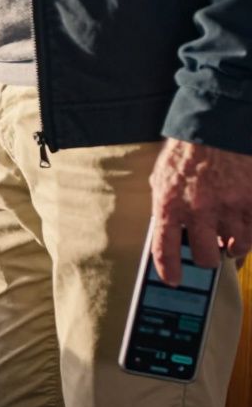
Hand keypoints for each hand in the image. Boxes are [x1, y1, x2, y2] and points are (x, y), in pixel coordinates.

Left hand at [149, 138, 251, 282]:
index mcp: (169, 204)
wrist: (216, 125)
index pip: (164, 249)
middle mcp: (199, 210)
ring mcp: (229, 206)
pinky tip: (245, 229)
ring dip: (232, 248)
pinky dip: (250, 234)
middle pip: (205, 256)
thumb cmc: (186, 153)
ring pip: (236, 247)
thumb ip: (166, 206)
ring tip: (229, 242)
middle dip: (207, 259)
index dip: (169, 270)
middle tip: (209, 253)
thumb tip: (169, 232)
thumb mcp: (162, 179)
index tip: (173, 280)